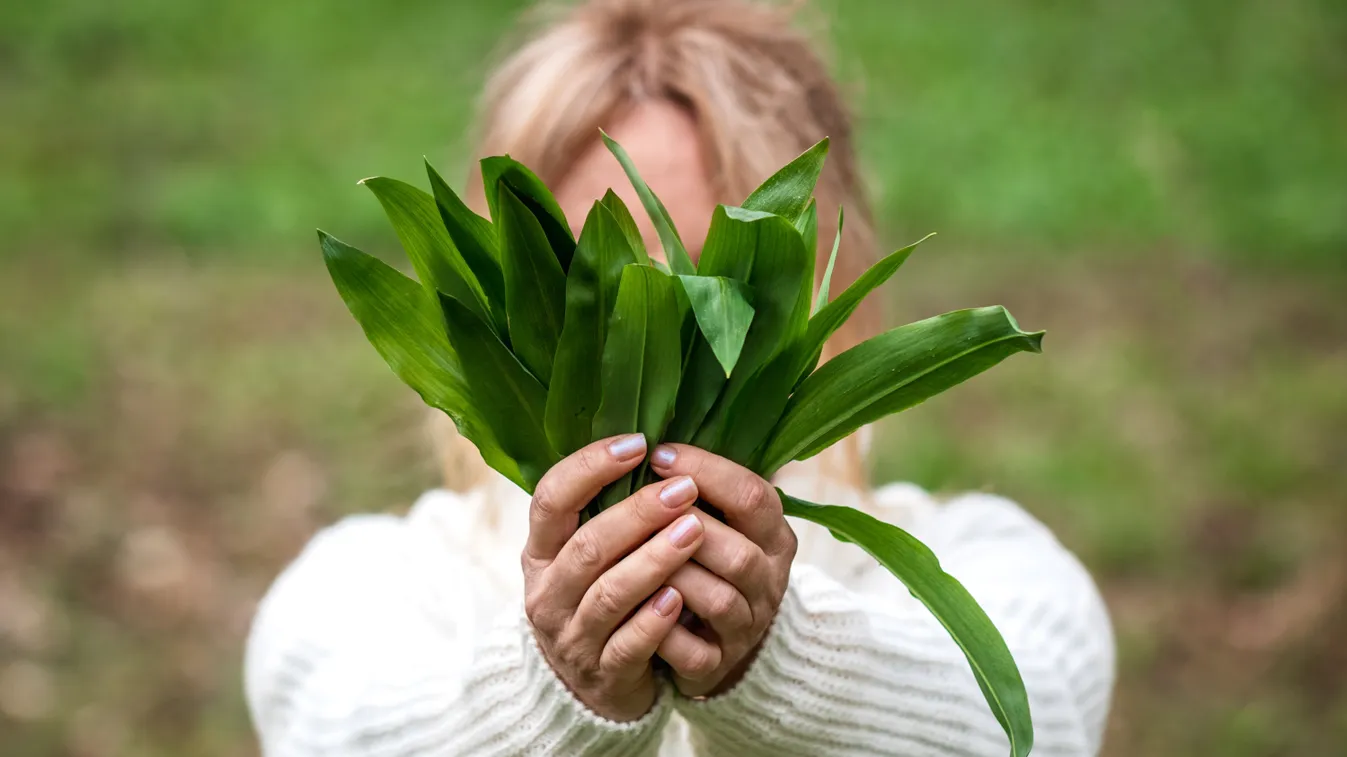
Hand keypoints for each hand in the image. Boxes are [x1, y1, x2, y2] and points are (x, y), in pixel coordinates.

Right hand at [522, 434, 706, 721]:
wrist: (591, 686)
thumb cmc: (598, 598)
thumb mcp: (585, 555)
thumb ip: (606, 509)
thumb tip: (656, 443)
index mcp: (541, 551)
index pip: (551, 498)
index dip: (590, 467)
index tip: (638, 444)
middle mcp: (548, 593)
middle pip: (587, 546)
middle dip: (637, 514)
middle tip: (683, 489)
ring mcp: (572, 637)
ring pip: (610, 594)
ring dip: (654, 560)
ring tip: (694, 531)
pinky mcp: (603, 674)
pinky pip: (628, 646)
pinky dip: (653, 620)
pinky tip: (679, 597)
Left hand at [647, 444, 797, 697]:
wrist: (714, 641)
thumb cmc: (704, 561)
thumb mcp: (719, 518)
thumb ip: (698, 484)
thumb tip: (650, 434)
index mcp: (772, 535)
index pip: (753, 495)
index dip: (707, 471)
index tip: (657, 454)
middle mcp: (769, 580)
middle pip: (739, 551)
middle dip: (685, 526)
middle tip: (641, 505)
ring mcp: (746, 626)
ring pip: (717, 598)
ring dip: (671, 573)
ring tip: (632, 553)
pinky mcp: (718, 665)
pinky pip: (694, 651)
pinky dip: (662, 631)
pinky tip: (634, 609)